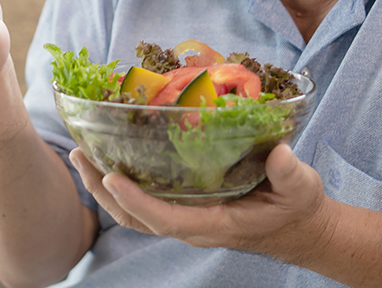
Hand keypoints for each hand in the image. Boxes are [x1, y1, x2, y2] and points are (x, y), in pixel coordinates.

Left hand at [69, 143, 334, 262]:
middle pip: (136, 218)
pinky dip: (122, 186)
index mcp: (214, 224)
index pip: (165, 218)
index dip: (136, 201)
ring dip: (105, 189)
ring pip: (134, 213)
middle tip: (80, 157)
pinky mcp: (186, 207)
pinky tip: (110, 161)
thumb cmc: (297, 206)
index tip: (112, 178)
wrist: (300, 227)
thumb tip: (280, 153)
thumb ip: (290, 173)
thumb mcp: (301, 187)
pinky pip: (145, 202)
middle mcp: (192, 225)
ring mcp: (186, 218)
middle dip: (104, 192)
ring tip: (82, 157)